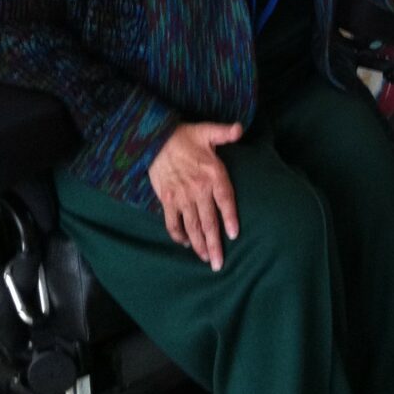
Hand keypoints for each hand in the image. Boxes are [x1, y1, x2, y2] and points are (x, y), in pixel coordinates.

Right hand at [148, 122, 242, 271]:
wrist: (153, 138)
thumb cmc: (185, 136)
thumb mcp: (207, 130)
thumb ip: (225, 132)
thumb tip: (240, 129)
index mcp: (212, 174)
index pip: (225, 201)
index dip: (229, 219)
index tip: (233, 235)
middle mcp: (197, 189)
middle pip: (208, 221)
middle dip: (214, 244)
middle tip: (219, 263)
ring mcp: (181, 197)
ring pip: (192, 226)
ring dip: (199, 244)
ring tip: (206, 259)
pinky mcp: (167, 199)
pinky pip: (172, 222)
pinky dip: (178, 234)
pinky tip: (186, 243)